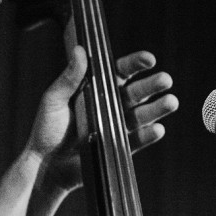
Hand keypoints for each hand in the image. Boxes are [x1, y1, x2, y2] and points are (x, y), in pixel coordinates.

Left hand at [25, 45, 177, 192]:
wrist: (45, 165)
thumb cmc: (46, 131)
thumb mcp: (53, 100)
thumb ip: (69, 78)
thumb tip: (81, 50)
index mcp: (95, 90)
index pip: (119, 72)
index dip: (135, 64)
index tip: (148, 60)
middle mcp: (108, 106)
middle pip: (135, 92)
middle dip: (152, 85)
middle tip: (165, 80)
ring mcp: (114, 127)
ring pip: (141, 115)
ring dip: (157, 109)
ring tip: (170, 102)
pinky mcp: (117, 147)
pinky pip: (136, 141)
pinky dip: (148, 136)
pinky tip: (157, 129)